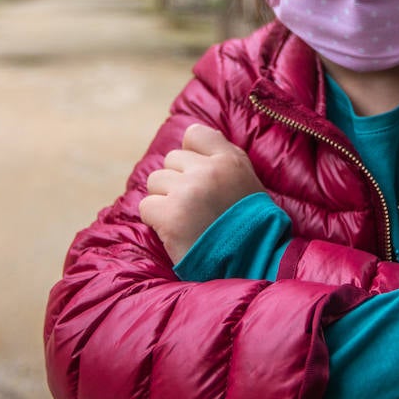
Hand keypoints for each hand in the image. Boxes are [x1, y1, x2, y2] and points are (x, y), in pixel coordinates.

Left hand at [139, 123, 265, 262]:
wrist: (252, 264)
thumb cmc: (249, 226)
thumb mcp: (247, 181)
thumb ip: (223, 157)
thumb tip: (192, 138)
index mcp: (230, 160)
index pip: (194, 134)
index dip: (191, 154)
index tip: (197, 174)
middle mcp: (208, 171)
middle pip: (171, 160)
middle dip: (178, 181)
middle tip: (195, 206)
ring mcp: (188, 192)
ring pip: (155, 181)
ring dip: (165, 200)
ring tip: (186, 219)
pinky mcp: (170, 216)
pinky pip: (147, 207)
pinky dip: (156, 221)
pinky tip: (175, 232)